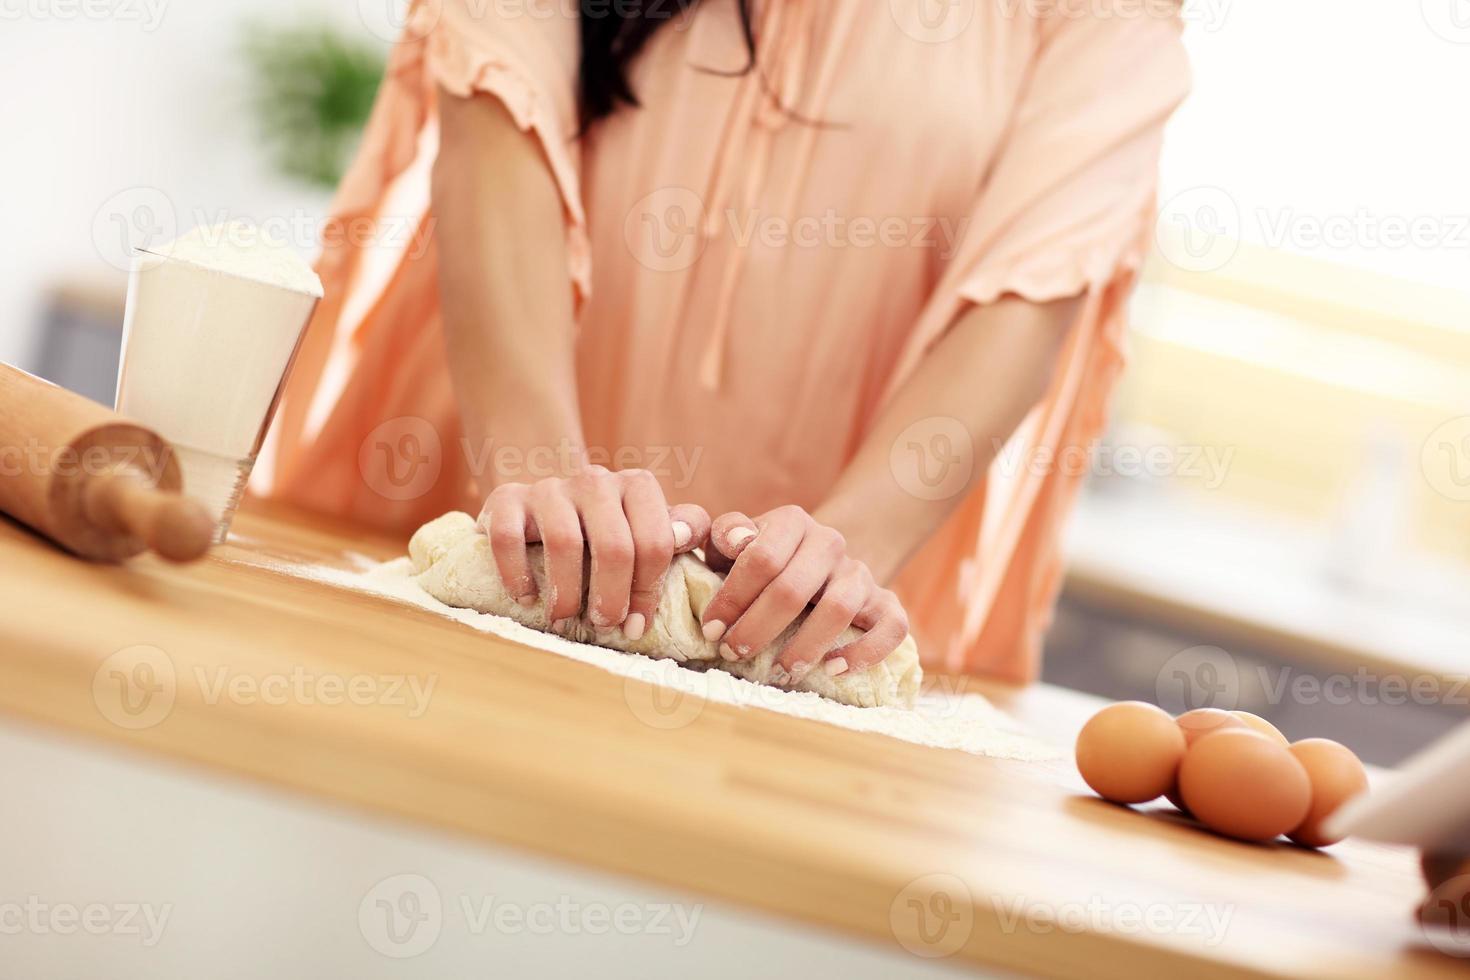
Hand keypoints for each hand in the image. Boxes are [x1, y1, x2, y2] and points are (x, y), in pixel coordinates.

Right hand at [477, 466, 709, 638]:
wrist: (544, 506)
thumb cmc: (607, 530)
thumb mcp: (649, 527)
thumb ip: (684, 528)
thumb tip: (683, 539)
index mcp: (637, 486)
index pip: (655, 542)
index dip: (648, 592)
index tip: (636, 626)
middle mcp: (595, 480)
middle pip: (613, 545)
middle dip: (612, 596)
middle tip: (604, 626)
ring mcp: (549, 487)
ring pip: (563, 542)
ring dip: (567, 593)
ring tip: (564, 620)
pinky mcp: (507, 499)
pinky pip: (509, 538)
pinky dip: (518, 575)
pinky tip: (526, 598)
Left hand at [699, 505, 909, 682]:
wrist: (818, 562)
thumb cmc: (763, 559)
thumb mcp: (736, 541)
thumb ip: (726, 535)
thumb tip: (736, 542)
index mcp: (792, 522)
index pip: (762, 558)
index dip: (732, 598)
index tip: (712, 630)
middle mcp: (830, 542)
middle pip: (793, 588)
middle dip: (757, 627)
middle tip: (733, 654)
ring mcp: (860, 573)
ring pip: (839, 609)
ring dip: (805, 646)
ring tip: (779, 671)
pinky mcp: (886, 602)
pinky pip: (891, 627)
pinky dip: (865, 652)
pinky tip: (834, 670)